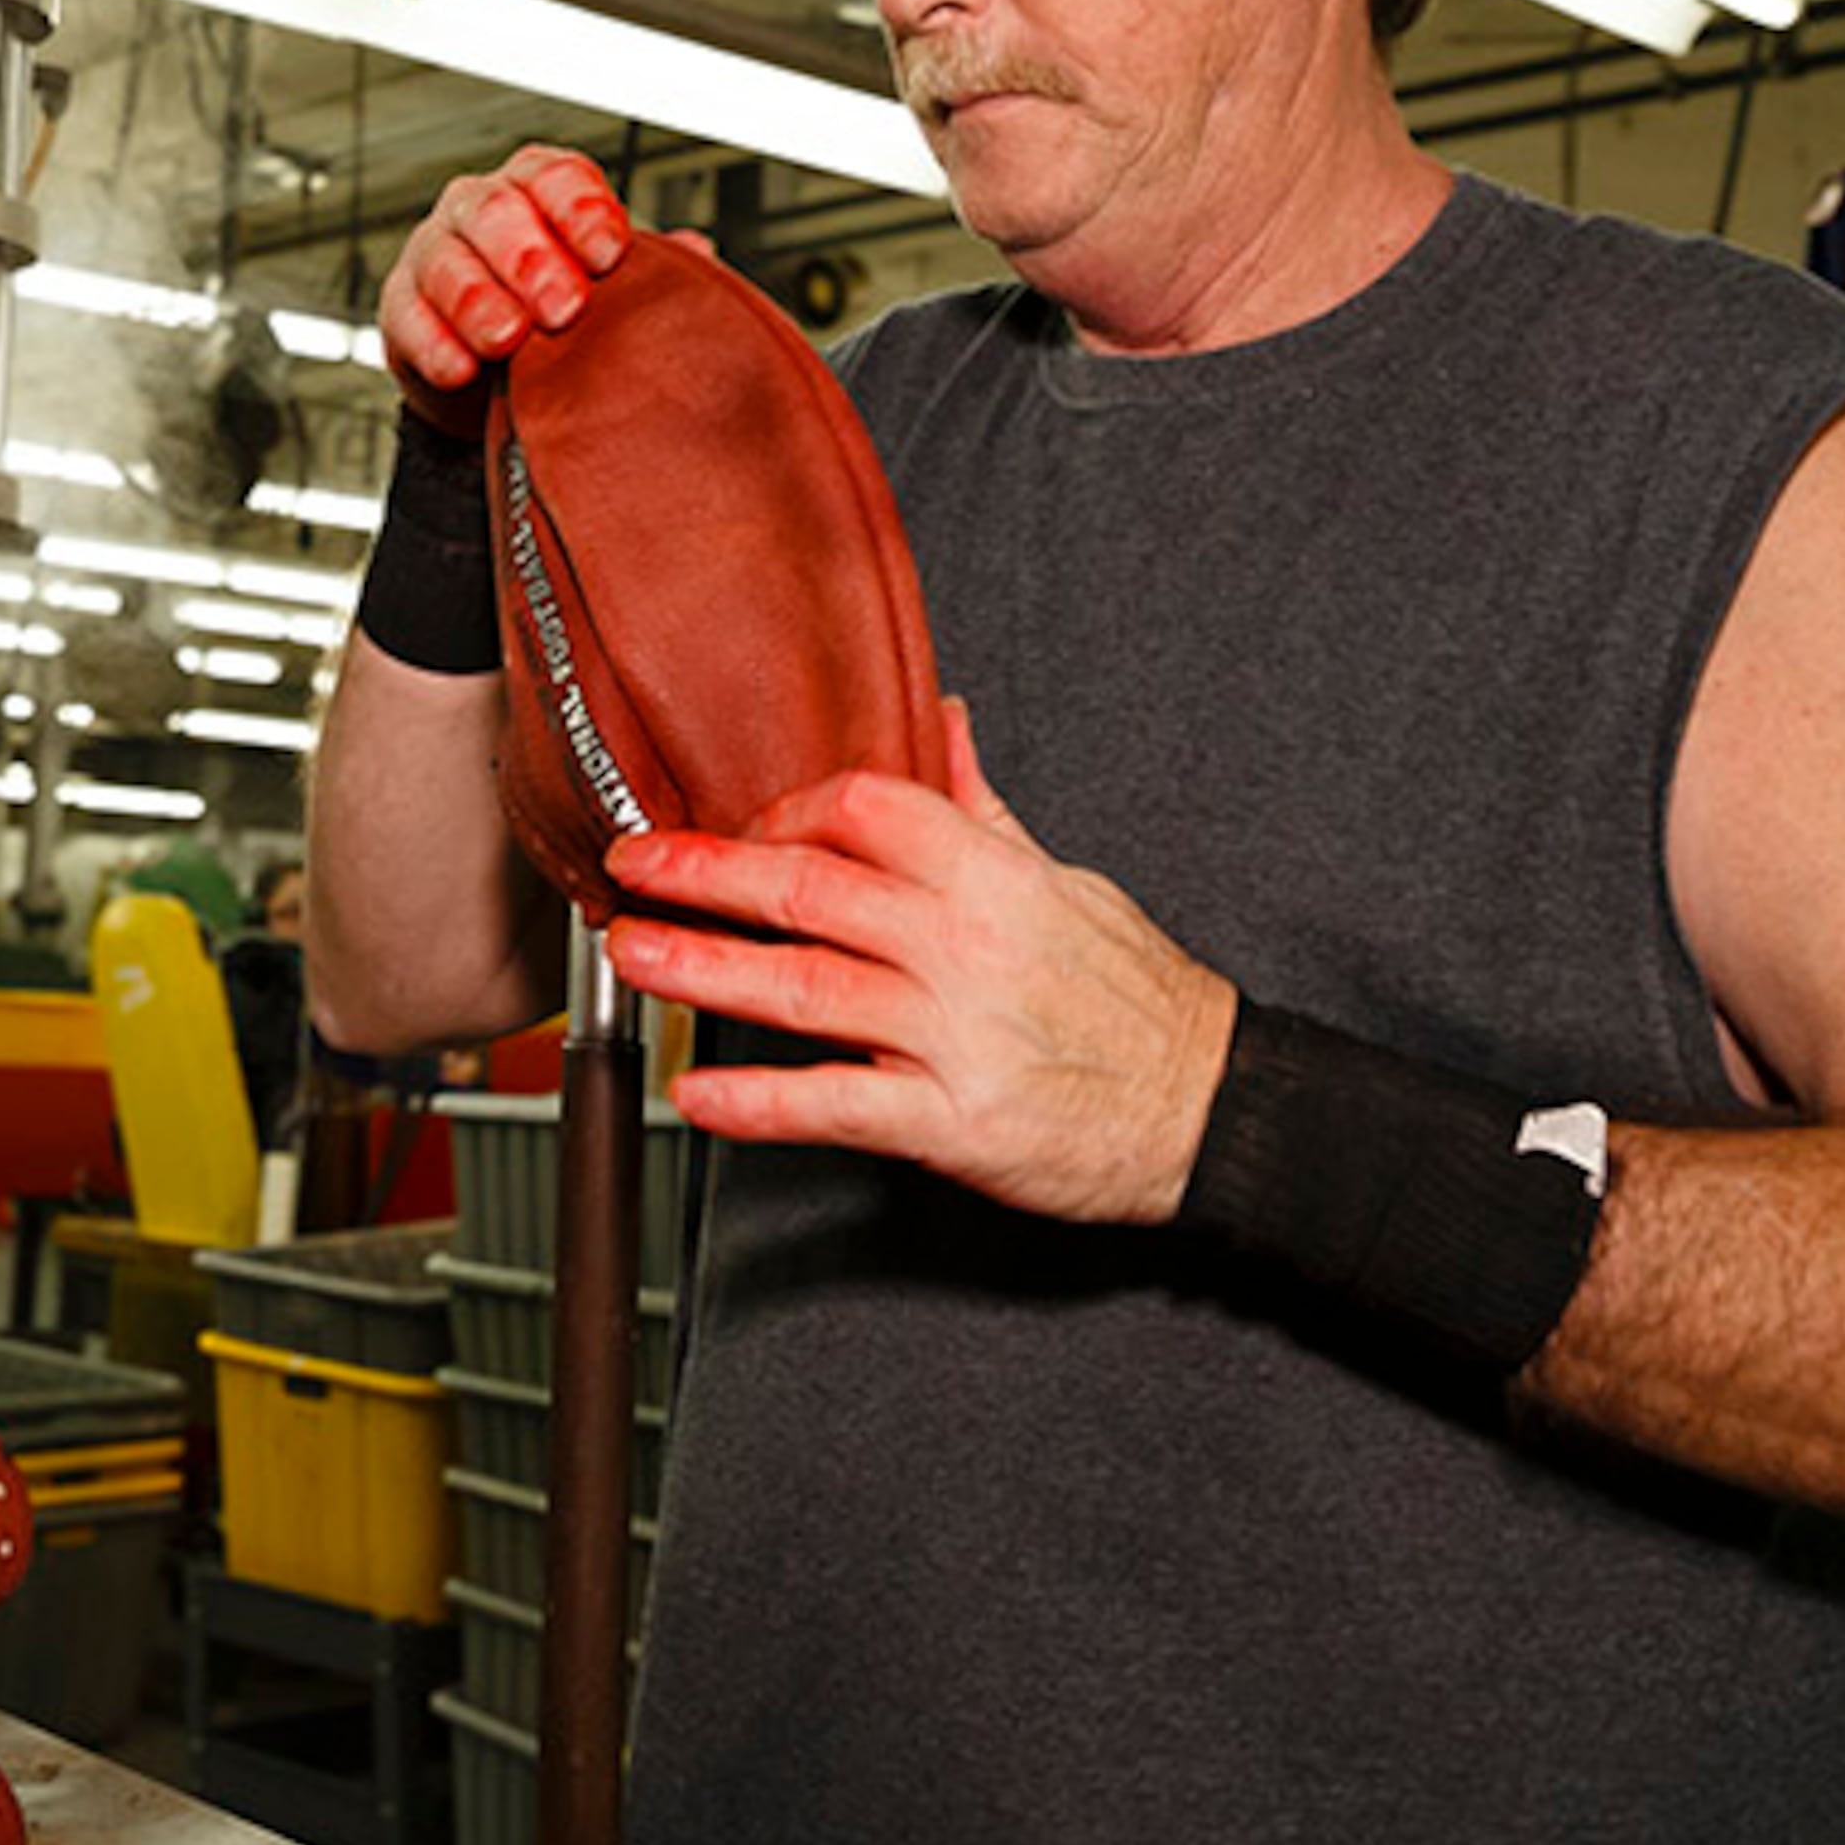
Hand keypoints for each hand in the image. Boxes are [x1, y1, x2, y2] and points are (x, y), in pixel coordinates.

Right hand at [380, 145, 708, 437]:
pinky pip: (406, 316)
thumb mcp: (612, 292)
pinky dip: (433, 344)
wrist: (506, 380)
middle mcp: (482, 209)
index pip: (556, 177)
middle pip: (496, 211)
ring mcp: (435, 253)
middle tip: (565, 307)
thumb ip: (653, 271)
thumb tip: (696, 255)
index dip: (582, 210)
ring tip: (509, 340)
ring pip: (446, 261)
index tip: (609, 254)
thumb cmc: (564, 320)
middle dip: (531, 259)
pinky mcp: (401, 307)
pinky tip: (461, 368)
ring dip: (479, 301)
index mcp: (539, 190)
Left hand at [599, 703, 1238, 1223]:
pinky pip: (839, 1106)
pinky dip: (762, 1104)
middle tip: (634, 865)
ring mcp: (956, 1035)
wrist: (1211, 1109)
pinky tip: (699, 1095)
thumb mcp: (1068, 883)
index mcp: (993, 879)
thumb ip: (985, 811)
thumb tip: (942, 721)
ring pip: (807, 989)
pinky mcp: (954, 1123)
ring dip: (706, 969)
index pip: (868, 809)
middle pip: (813, 889)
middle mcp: (966, 947)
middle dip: (708, 872)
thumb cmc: (1138, 1000)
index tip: (742, 825)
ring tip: (636, 955)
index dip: (788, 811)